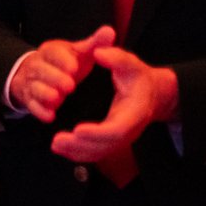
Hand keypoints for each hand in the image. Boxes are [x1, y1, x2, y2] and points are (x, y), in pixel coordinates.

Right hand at [9, 25, 115, 122]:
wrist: (36, 74)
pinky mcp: (30, 99)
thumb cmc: (64, 63)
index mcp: (50, 51)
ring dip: (45, 93)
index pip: (53, 53)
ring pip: (35, 87)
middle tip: (69, 86)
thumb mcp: (79, 52)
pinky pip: (32, 105)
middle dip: (54, 78)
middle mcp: (38, 66)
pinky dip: (40, 111)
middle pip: (41, 70)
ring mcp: (32, 83)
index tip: (74, 68)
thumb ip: (94, 44)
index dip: (62, 60)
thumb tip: (109, 31)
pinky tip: (50, 115)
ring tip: (57, 98)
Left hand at [51, 46, 178, 163]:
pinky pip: (95, 153)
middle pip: (105, 146)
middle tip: (57, 140)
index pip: (116, 130)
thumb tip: (99, 53)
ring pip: (98, 153)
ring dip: (76, 152)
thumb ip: (117, 58)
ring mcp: (119, 139)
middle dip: (80, 145)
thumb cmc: (138, 78)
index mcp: (133, 114)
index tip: (78, 129)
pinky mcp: (111, 141)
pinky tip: (61, 148)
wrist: (150, 94)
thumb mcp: (131, 64)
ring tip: (55, 145)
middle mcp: (127, 131)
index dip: (97, 133)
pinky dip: (77, 153)